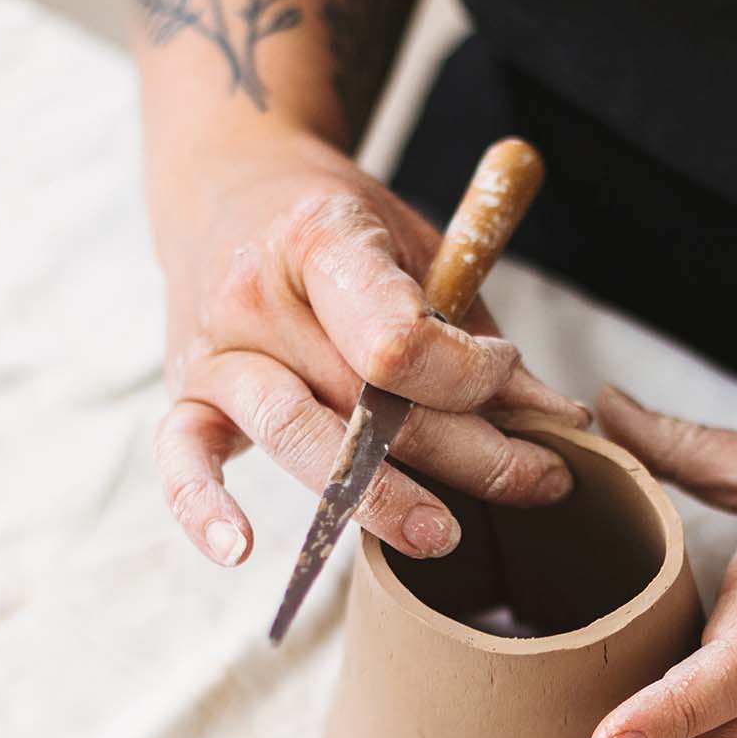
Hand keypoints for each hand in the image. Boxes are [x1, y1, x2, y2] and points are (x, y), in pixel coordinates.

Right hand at [147, 125, 588, 566]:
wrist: (226, 186)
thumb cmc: (339, 226)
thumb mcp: (417, 248)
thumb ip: (473, 332)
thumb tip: (554, 415)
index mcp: (321, 238)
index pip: (397, 336)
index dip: (469, 374)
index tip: (512, 374)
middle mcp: (257, 294)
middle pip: (365, 401)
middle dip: (465, 451)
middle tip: (538, 481)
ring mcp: (216, 348)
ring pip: (297, 436)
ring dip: (377, 497)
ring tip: (444, 535)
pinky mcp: (186, 393)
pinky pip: (182, 458)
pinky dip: (202, 508)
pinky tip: (240, 551)